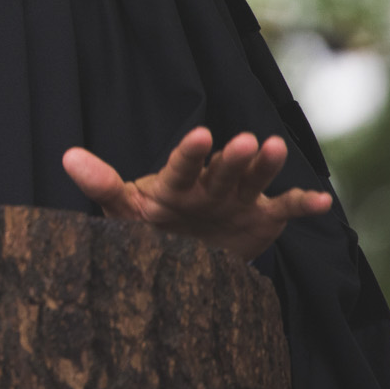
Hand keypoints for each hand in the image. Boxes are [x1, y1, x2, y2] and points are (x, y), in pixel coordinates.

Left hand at [61, 127, 333, 262]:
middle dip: (232, 157)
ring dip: (265, 166)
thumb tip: (67, 156)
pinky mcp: (262, 217)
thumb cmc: (150, 226)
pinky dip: (302, 204)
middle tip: (245, 139)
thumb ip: (102, 184)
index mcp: (176, 183)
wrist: (185, 255)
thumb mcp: (124, 210)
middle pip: (222, 169)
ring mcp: (238, 199)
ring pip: (254, 180)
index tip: (202, 134)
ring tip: (274, 147)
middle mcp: (210, 185)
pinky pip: (284, 209)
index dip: (190, 151)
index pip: (182, 164)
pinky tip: (322, 202)